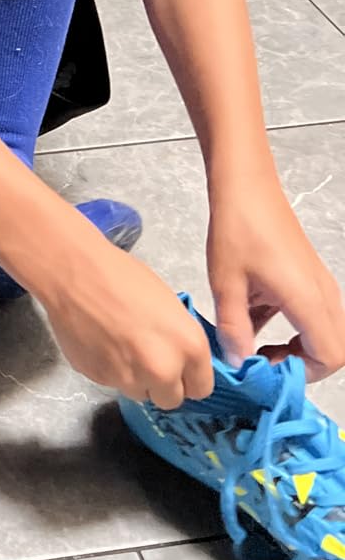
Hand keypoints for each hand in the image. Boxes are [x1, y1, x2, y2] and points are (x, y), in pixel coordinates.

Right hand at [40, 242, 213, 407]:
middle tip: (148, 358)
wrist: (74, 274)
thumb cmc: (121, 276)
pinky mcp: (99, 379)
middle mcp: (163, 370)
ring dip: (134, 378)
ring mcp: (129, 378)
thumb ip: (179, 341)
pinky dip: (108, 370)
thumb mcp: (169, 305)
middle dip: (161, 384)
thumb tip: (179, 360)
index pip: (201, 388)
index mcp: (189, 347)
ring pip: (139, 393)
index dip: (189, 378)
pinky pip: (111, 383)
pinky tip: (100, 342)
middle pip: (171, 400)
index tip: (180, 370)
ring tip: (119, 346)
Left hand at [208, 178, 344, 379]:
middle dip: (300, 364)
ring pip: (323, 333)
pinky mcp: (308, 278)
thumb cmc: (238, 229)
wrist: (246, 186)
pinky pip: (311, 314)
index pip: (329, 357)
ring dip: (294, 346)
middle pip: (333, 349)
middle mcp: (323, 294)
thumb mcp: (226, 285)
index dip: (299, 373)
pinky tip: (249, 319)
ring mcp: (318, 285)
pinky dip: (289, 327)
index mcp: (308, 300)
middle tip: (260, 362)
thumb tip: (239, 365)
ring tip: (252, 343)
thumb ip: (234, 330)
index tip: (264, 369)